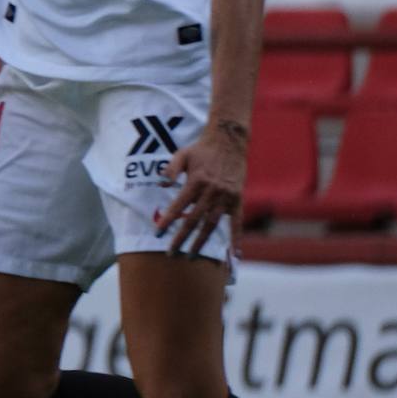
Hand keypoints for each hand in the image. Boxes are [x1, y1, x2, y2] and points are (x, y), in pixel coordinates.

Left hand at [157, 120, 246, 256]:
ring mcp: (226, 197)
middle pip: (194, 220)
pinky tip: (234, 253)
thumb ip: (170, 170)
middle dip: (181, 238)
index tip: (158, 234)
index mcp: (196, 181)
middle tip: (171, 253)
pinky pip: (237, 222)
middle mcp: (212, 191)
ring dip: (201, 242)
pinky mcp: (238, 199)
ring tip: (191, 256)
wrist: (229, 141)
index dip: (168, 221)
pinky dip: (236, 238)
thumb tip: (161, 185)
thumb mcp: (182, 154)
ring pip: (212, 224)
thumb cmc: (201, 149)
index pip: (179, 206)